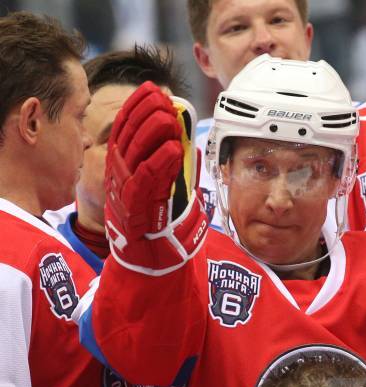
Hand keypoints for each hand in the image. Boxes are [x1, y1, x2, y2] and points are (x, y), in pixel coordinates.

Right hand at [105, 81, 206, 274]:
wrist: (146, 260)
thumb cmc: (156, 223)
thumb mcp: (164, 188)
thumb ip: (173, 167)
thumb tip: (189, 143)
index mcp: (123, 166)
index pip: (125, 129)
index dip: (137, 107)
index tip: (152, 90)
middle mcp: (118, 176)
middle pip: (128, 137)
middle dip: (144, 114)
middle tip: (161, 98)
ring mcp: (123, 193)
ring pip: (134, 156)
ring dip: (151, 133)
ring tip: (168, 117)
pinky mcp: (132, 210)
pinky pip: (144, 183)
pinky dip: (157, 164)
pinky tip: (172, 149)